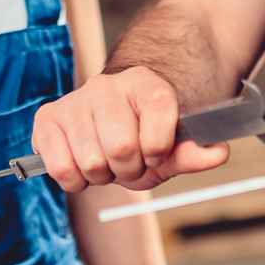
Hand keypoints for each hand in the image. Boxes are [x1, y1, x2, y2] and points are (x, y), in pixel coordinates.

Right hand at [32, 67, 228, 191]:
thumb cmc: (140, 137)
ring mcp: (75, 100)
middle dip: (129, 170)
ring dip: (102, 177)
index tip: (155, 152)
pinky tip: (82, 164)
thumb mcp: (169, 148)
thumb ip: (192, 153)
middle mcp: (106, 85)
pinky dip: (76, 180)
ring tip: (105, 161)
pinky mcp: (47, 117)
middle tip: (128, 163)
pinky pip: (61, 168)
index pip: (159, 118)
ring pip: (92, 163)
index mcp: (144, 84)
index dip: (159, 149)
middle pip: (122, 148)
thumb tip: (217, 153)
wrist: (108, 121)